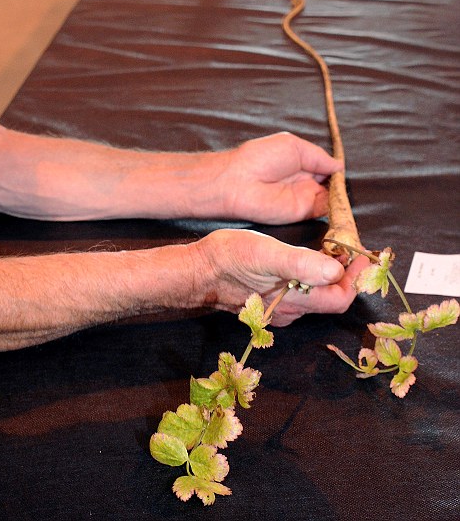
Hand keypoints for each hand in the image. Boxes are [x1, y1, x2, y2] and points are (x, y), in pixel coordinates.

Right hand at [193, 228, 368, 325]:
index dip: (357, 278)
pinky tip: (307, 260)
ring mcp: (279, 309)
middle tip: (350, 248)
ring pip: (316, 296)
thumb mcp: (265, 254)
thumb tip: (335, 271)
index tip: (363, 253)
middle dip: (346, 275)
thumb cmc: (228, 259)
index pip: (341, 298)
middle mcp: (291, 311)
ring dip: (330, 276)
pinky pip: (301, 293)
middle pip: (331, 298)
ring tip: (333, 250)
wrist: (196, 272)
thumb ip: (300, 264)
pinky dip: (312, 277)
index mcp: (295, 301)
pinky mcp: (269, 302)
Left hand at [219, 132, 342, 224]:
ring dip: (342, 197)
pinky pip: (325, 212)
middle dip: (342, 185)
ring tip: (346, 193)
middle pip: (333, 186)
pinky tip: (342, 203)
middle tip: (348, 185)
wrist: (239, 181)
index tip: (345, 172)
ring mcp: (305, 198)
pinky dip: (337, 209)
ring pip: (333, 200)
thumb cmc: (261, 157)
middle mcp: (305, 182)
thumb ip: (318, 157)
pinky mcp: (303, 213)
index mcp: (302, 164)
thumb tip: (340, 166)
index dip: (337, 171)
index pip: (327, 170)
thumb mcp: (294, 146)